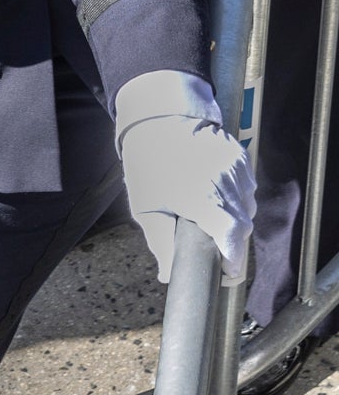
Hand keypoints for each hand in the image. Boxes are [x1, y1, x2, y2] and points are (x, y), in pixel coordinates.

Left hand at [114, 69, 253, 283]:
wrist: (159, 119)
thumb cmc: (148, 165)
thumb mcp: (147, 209)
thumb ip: (161, 245)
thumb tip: (168, 275)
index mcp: (207, 201)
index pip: (234, 241)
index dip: (233, 262)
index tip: (226, 273)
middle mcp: (230, 186)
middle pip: (243, 226)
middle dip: (232, 244)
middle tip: (215, 254)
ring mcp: (239, 170)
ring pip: (248, 207)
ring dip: (235, 221)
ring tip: (211, 225)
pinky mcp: (241, 158)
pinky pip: (247, 188)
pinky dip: (236, 200)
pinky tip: (216, 200)